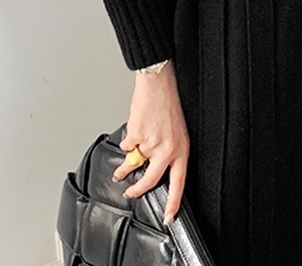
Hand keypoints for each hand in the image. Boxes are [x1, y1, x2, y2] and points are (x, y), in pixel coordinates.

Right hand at [112, 61, 189, 224]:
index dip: (174, 202)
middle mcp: (167, 149)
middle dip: (137, 191)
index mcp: (181, 149)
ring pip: (134, 163)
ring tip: (120, 171)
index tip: (169, 217)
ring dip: (125, 168)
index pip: (179, 183)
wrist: (158, 84)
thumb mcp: (177, 132)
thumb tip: (153, 166)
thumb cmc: (168, 104)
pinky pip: (127, 145)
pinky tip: (134, 130)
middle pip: (151, 180)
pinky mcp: (136, 136)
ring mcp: (150, 143)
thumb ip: (168, 151)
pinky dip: (128, 140)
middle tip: (131, 193)